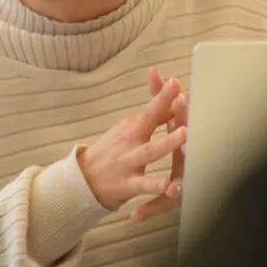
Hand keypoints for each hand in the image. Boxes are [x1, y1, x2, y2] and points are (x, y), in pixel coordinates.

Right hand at [78, 73, 186, 211]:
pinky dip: (155, 185)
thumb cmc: (114, 150)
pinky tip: (168, 185)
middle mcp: (131, 140)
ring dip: (167, 143)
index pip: (151, 106)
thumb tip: (177, 98)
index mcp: (134, 125)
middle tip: (182, 99)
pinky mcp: (128, 184)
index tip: (175, 81)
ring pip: (150, 152)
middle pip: (149, 122)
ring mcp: (129, 161)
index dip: (164, 95)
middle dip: (165, 110)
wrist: (83, 178)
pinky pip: (144, 185)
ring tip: (184, 135)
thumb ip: (157, 117)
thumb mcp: (131, 129)